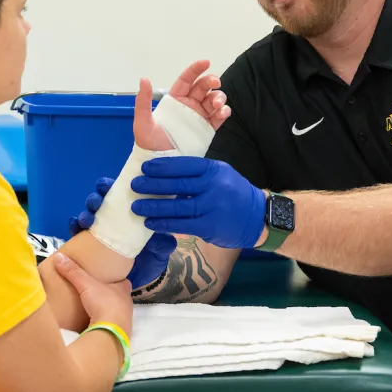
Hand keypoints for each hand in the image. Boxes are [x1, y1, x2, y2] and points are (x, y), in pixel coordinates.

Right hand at [53, 252, 133, 335]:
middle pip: (118, 296)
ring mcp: (124, 320)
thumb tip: (59, 257)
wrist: (110, 333)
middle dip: (109, 294)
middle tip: (95, 291)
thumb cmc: (104, 304)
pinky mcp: (117, 333)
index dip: (116, 279)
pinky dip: (102, 323)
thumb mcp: (86, 285)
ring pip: (115, 311)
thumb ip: (73, 272)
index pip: (123, 281)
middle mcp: (126, 304)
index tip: (106, 276)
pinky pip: (109, 325)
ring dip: (105, 310)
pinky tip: (91, 323)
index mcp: (123, 290)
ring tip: (91, 307)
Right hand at [67, 178, 177, 290]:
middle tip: (96, 204)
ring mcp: (97, 231)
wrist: (138, 284)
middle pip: (98, 201)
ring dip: (84, 214)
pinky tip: (76, 229)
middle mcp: (111, 219)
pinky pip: (76, 232)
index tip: (106, 187)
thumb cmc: (150, 261)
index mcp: (128, 213)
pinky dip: (74, 227)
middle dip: (94, 199)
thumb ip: (162, 244)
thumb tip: (158, 238)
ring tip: (87, 220)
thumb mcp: (160, 252)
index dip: (110, 187)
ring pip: (86, 215)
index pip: (117, 194)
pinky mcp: (86, 245)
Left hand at [131, 157, 266, 249]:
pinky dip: (164, 224)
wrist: (257, 217)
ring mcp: (212, 207)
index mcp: (214, 170)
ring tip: (136, 207)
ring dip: (153, 207)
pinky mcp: (210, 226)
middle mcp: (213, 186)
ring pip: (177, 207)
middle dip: (152, 185)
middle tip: (134, 185)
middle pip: (177, 184)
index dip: (162, 166)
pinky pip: (182, 225)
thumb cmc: (233, 193)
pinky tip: (150, 223)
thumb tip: (165, 173)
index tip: (145, 168)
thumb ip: (198, 173)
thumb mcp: (220, 174)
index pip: (184, 165)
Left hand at [133, 60, 230, 151]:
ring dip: (219, 97)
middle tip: (215, 83)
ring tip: (217, 104)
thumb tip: (144, 79)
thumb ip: (143, 101)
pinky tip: (223, 112)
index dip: (196, 70)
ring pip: (213, 100)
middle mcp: (189, 105)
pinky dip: (224, 112)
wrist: (160, 164)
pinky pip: (219, 117)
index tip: (206, 62)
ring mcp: (200, 116)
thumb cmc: (149, 142)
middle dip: (211, 82)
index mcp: (175, 100)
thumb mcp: (143, 122)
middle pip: (203, 88)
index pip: (186, 80)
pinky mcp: (208, 129)